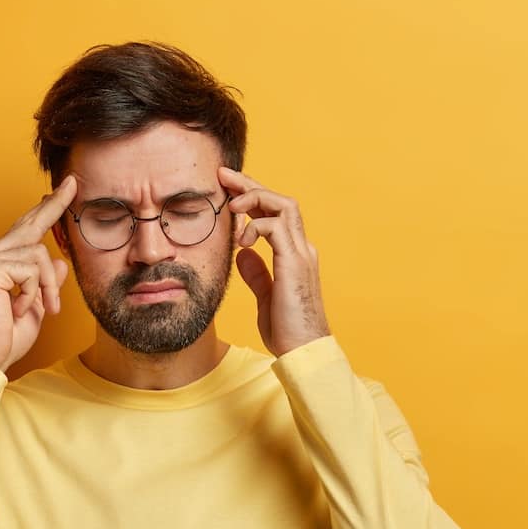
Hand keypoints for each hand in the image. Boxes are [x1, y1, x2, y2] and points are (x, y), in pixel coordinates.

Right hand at [0, 175, 76, 371]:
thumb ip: (45, 282)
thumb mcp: (35, 307)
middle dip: (54, 205)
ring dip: (48, 286)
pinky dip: (34, 294)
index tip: (63, 190)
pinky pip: (32, 271)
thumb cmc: (4, 339)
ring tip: (44, 309)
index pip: (25, 229)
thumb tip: (60, 261)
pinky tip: (18, 310)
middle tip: (73, 183)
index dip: (46, 210)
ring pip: (40, 254)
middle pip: (30, 224)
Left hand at [219, 166, 330, 356]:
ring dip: (255, 198)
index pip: (275, 213)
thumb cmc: (287, 331)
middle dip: (250, 185)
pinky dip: (255, 225)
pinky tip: (240, 239)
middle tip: (224, 176)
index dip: (253, 196)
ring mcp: (301, 254)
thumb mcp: (265, 297)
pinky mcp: (294, 263)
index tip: (228, 188)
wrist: (304, 352)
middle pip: (279, 200)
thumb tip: (242, 254)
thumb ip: (256, 273)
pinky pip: (276, 226)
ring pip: (283, 205)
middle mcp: (301, 248)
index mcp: (294, 255)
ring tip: (233, 206)